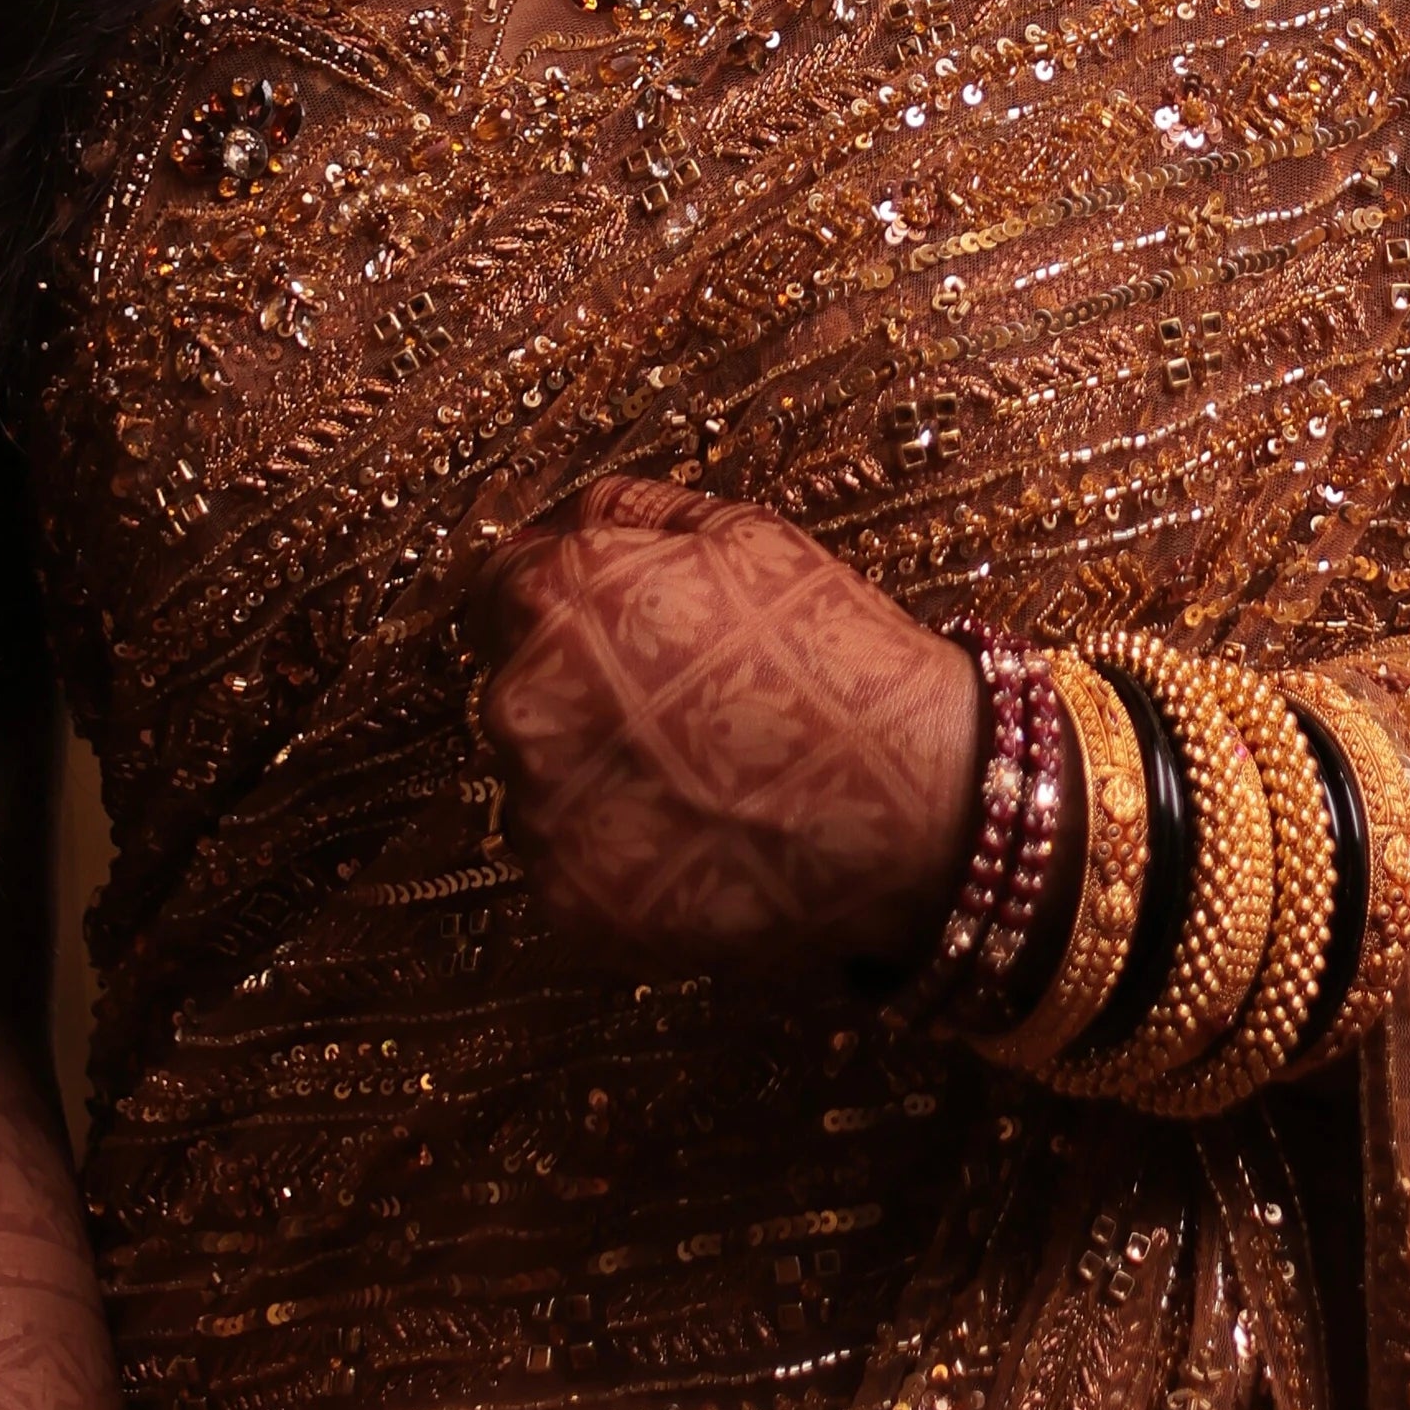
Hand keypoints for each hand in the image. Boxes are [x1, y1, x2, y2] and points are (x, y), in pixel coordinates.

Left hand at [469, 482, 981, 974]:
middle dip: (579, 691)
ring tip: (700, 778)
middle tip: (679, 709)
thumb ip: (632, 512)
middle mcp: (524, 700)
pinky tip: (698, 836)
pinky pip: (570, 862)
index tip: (609, 629)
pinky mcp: (568, 897)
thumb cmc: (834, 653)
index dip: (558, 602)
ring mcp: (540, 809)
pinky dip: (619, 852)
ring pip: (540, 780)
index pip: (500, 587)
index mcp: (559, 596)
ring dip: (594, 776)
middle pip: (517, 687)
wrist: (909, 796)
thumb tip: (568, 520)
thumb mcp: (747, 535)